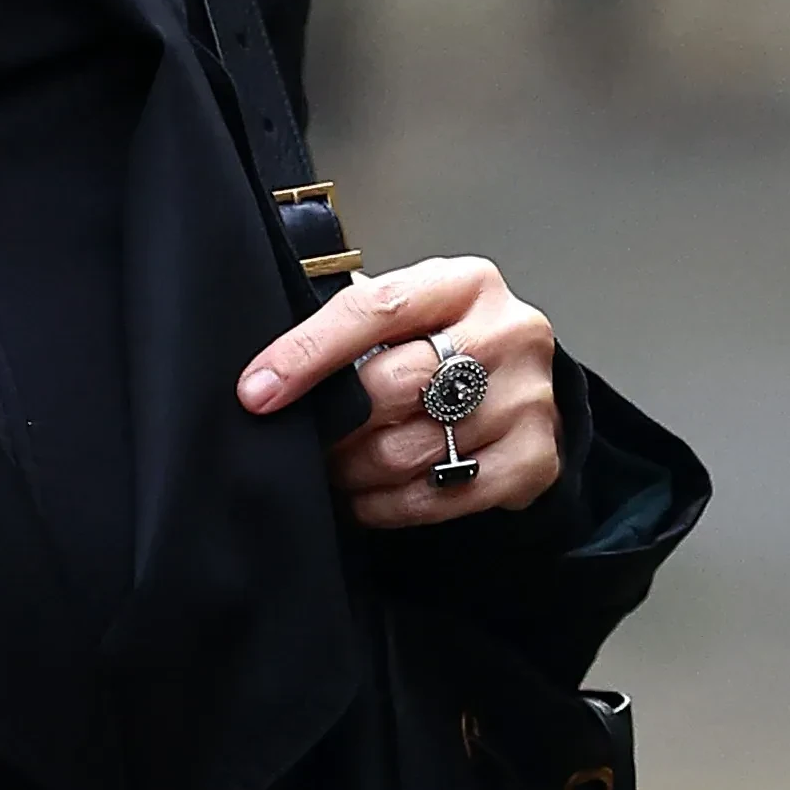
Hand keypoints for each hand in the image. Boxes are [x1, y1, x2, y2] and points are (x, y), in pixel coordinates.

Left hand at [236, 254, 558, 529]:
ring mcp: (525, 399)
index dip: (306, 354)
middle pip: (391, 388)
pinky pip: (436, 497)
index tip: (257, 391)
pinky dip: (387, 505)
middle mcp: (506, 333)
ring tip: (339, 468)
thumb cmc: (454, 350)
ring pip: (407, 451)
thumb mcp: (414, 316)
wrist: (524, 394)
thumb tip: (268, 374)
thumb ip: (357, 328)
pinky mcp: (533, 458)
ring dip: (354, 471)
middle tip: (309, 441)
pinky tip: (370, 497)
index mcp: (465, 284)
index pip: (374, 309)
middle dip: (333, 426)